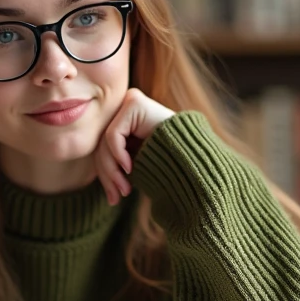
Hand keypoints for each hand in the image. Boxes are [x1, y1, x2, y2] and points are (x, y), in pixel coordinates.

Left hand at [96, 87, 174, 205]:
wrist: (197, 157)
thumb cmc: (170, 164)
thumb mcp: (138, 166)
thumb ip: (116, 166)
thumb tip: (103, 188)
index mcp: (126, 121)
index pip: (105, 148)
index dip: (106, 175)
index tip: (113, 199)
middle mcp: (126, 108)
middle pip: (102, 145)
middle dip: (108, 175)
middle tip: (116, 197)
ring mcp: (129, 102)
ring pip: (105, 143)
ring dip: (112, 170)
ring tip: (125, 188)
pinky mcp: (134, 103)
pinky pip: (114, 135)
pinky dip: (118, 155)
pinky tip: (130, 168)